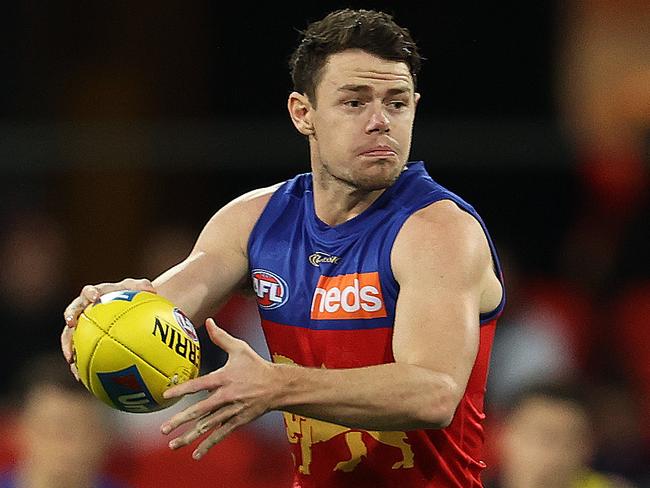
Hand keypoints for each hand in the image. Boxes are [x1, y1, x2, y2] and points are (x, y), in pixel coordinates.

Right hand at [60, 278, 155, 378]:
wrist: (129, 308)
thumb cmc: (133, 297)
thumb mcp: (139, 290)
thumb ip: (142, 287)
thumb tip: (151, 289)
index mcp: (95, 295)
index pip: (89, 291)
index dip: (89, 293)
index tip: (94, 297)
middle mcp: (84, 310)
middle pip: (72, 313)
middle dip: (70, 318)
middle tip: (71, 324)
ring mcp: (81, 327)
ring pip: (69, 337)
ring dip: (68, 348)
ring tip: (71, 360)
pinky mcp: (82, 342)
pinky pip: (78, 354)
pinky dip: (79, 366)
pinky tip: (82, 379)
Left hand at [160, 318, 280, 459]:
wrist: (278, 386)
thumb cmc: (256, 365)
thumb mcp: (239, 348)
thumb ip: (221, 337)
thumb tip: (209, 321)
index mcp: (225, 378)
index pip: (200, 384)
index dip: (182, 389)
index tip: (166, 395)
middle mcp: (227, 396)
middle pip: (200, 410)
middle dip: (181, 420)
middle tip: (163, 429)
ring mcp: (232, 410)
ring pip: (208, 426)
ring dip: (190, 436)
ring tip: (173, 445)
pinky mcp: (238, 421)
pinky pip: (221, 434)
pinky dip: (208, 445)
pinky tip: (195, 454)